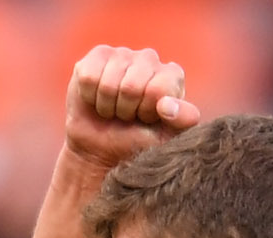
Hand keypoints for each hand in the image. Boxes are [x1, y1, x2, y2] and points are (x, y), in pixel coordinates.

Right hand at [65, 45, 201, 170]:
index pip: (157, 90)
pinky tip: (96, 98)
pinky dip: (90, 96)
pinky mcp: (98, 55)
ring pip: (108, 84)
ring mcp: (123, 54)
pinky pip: (89, 77)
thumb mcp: (167, 137)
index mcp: (171, 75)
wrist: (101, 147)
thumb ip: (183, 121)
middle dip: (124, 110)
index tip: (145, 118)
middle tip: (126, 115)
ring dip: (107, 106)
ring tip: (112, 109)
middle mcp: (150, 59)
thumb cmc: (137, 140)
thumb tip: (166, 105)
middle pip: (131, 87)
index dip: (146, 111)